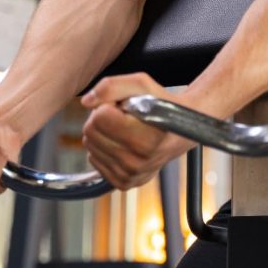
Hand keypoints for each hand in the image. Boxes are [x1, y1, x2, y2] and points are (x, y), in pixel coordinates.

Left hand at [80, 73, 190, 189]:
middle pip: (91, 132)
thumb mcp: (142, 84)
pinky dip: (104, 149)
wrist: (181, 132)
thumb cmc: (162, 105)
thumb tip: (86, 102)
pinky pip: (94, 160)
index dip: (109, 105)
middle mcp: (138, 161)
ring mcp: (130, 175)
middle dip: (102, 118)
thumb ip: (111, 86)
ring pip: (90, 147)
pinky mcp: (124, 183)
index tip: (125, 105)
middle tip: (123, 116)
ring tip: (125, 129)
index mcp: (146, 138)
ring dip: (103, 134)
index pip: (99, 117)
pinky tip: (122, 143)